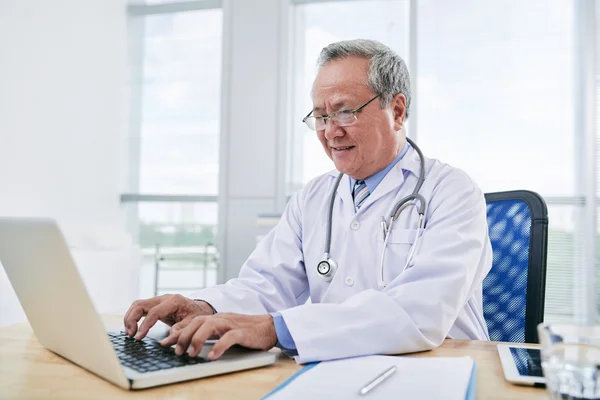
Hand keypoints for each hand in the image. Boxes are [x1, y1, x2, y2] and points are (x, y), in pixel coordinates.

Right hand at [123, 294, 213, 339]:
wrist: (201, 309)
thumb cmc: (197, 315)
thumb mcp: (193, 323)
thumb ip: (180, 331)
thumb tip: (165, 342)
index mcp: (174, 301)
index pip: (154, 312)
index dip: (145, 325)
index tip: (139, 337)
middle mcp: (164, 298)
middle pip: (140, 304)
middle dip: (132, 319)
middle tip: (131, 335)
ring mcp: (159, 300)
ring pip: (137, 305)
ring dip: (130, 318)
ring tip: (130, 333)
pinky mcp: (155, 305)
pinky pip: (140, 308)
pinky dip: (133, 317)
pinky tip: (132, 328)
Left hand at [159, 313, 277, 360]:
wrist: (269, 326)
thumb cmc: (246, 331)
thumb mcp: (224, 331)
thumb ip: (209, 334)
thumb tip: (189, 344)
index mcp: (215, 318)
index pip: (192, 322)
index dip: (177, 332)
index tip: (164, 343)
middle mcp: (221, 318)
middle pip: (197, 322)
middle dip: (183, 336)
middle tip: (176, 351)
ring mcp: (231, 324)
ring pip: (209, 326)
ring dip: (197, 340)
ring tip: (191, 354)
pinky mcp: (243, 332)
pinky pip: (229, 338)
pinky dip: (219, 346)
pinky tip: (212, 356)